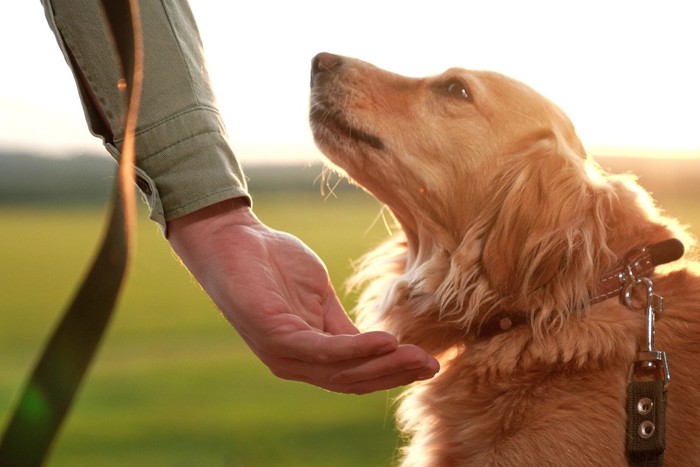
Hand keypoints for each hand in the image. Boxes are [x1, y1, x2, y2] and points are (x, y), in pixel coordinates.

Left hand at [167, 198, 438, 393]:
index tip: (427, 364)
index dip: (391, 374)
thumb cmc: (274, 265)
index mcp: (306, 354)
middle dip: (394, 375)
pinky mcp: (273, 334)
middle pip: (351, 380)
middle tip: (431, 366)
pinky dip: (356, 349)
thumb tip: (380, 345)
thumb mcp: (318, 298)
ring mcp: (281, 352)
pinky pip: (321, 349)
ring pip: (340, 371)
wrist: (233, 238)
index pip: (353, 375)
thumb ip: (342, 326)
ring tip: (416, 357)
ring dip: (382, 366)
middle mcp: (293, 362)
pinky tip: (385, 341)